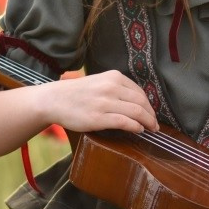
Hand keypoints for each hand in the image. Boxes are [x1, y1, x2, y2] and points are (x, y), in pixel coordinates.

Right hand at [40, 70, 158, 134]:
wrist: (54, 100)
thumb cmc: (77, 93)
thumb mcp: (99, 82)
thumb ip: (117, 88)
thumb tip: (138, 103)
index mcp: (113, 77)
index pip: (140, 92)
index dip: (149, 105)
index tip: (152, 114)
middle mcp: (111, 87)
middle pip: (141, 102)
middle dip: (152, 115)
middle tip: (155, 125)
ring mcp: (104, 102)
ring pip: (136, 112)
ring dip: (147, 122)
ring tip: (150, 129)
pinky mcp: (98, 118)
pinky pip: (125, 122)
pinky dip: (136, 127)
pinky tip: (138, 131)